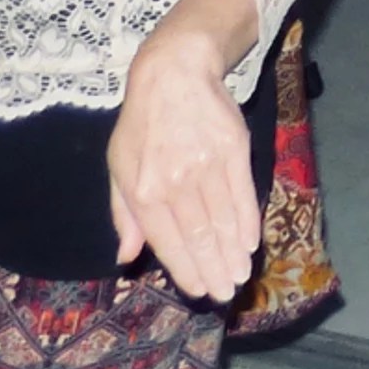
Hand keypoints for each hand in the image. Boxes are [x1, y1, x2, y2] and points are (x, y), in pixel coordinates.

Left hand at [107, 35, 258, 302]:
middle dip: (213, 270)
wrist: (173, 75)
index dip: (184, 269)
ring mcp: (207, 165)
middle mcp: (175, 182)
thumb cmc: (141, 125)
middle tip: (225, 293)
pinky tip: (250, 243)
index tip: (198, 290)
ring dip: (232, 253)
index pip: (167, 241)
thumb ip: (125, 215)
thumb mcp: (118, 167)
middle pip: (199, 236)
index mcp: (143, 190)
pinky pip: (242, 195)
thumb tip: (127, 257)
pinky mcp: (233, 150)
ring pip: (223, 221)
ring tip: (240, 274)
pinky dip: (247, 223)